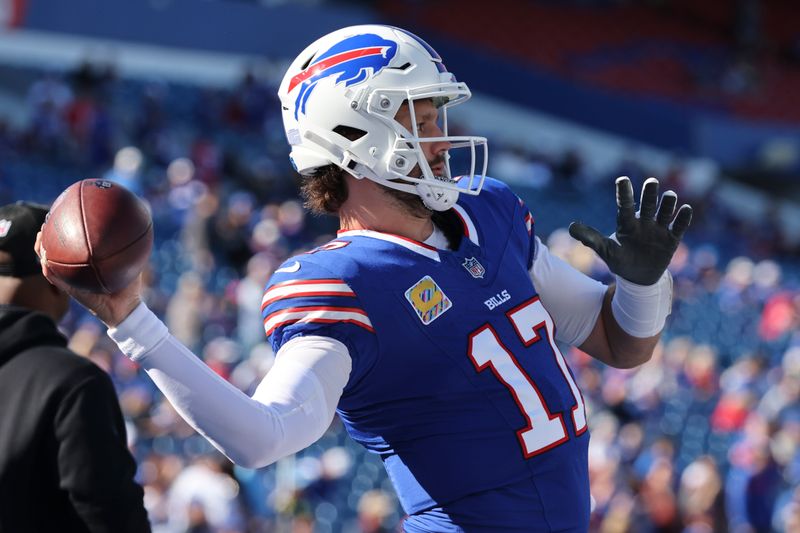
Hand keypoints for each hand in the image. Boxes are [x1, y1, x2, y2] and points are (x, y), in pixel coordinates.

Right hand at [35, 229, 141, 326]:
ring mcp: (72, 282)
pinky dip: (50, 270)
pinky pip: (57, 280)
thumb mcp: (129, 263)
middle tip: (44, 226)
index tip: (58, 220)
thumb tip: (136, 228)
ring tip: (40, 239)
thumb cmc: (129, 286)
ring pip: (50, 266)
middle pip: (54, 254)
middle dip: (46, 240)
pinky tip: (46, 261)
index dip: (62, 235)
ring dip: (42, 252)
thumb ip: (129, 249)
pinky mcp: (73, 292)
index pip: (70, 248)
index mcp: (86, 265)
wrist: (127, 308)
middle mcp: (76, 273)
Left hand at [568, 177, 691, 285]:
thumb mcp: (605, 251)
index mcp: (627, 223)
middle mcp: (643, 222)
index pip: (625, 205)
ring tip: (669, 196)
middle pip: (647, 205)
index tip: (622, 179)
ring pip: (664, 213)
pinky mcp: (671, 240)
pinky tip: (685, 210)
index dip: (624, 193)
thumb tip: (570, 227)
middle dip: (649, 194)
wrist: (638, 278)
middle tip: (651, 182)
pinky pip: (678, 227)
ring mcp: (658, 230)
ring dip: (667, 205)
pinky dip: (682, 219)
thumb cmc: (620, 260)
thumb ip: (590, 238)